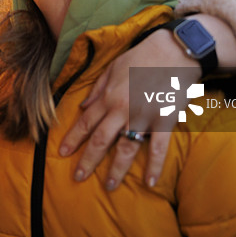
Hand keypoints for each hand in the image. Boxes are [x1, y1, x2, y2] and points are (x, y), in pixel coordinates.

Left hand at [58, 28, 201, 189]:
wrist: (174, 50)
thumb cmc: (142, 56)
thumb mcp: (113, 67)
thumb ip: (97, 89)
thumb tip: (82, 107)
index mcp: (109, 96)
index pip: (86, 122)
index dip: (73, 138)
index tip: (62, 153)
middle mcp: (122, 109)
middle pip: (101, 139)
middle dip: (88, 160)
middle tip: (78, 176)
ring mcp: (143, 116)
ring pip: (126, 148)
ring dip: (116, 169)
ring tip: (109, 186)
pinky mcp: (164, 120)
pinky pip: (158, 148)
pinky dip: (155, 166)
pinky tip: (151, 182)